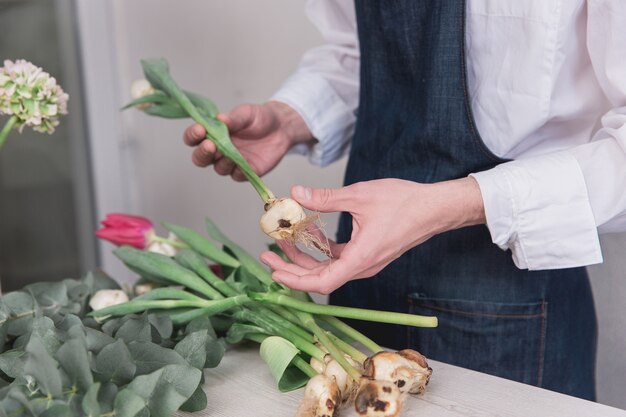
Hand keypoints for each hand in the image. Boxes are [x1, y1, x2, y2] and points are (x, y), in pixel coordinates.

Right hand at [183, 101, 313, 179]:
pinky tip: (242, 164)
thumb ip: (233, 118)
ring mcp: (231, 162)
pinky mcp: (246, 171)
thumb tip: (219, 119)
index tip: (200, 129)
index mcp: (213, 133)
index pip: (194, 138)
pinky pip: (237, 175)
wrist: (281, 128)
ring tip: (229, 154)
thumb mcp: (247, 113)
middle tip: (210, 145)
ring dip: (221, 162)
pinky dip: (237, 171)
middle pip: (200, 158)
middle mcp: (218, 150)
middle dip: (202, 153)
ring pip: (218, 168)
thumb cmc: (259, 118)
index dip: (193, 135)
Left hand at [259, 177, 485, 293]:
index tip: (274, 271)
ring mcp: (365, 261)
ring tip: (283, 240)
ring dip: (305, 257)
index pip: (322, 282)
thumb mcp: (359, 195)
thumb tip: (296, 193)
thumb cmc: (404, 202)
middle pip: (320, 277)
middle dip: (291, 267)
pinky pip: (339, 257)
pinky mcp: (368, 253)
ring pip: (328, 267)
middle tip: (268, 253)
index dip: (295, 280)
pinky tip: (310, 230)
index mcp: (361, 258)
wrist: (434, 207)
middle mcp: (362, 266)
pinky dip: (321, 248)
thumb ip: (326, 197)